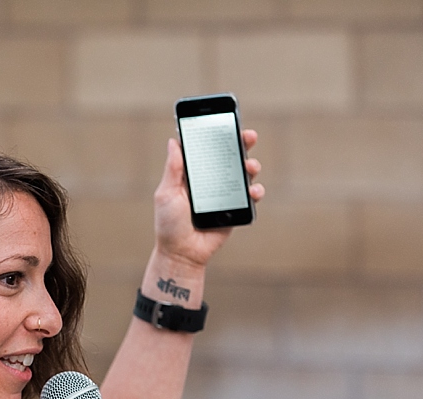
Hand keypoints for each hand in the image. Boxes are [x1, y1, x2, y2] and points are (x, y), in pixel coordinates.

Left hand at [152, 129, 264, 270]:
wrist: (182, 253)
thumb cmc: (169, 224)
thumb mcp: (166, 194)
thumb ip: (173, 169)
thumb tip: (173, 141)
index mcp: (193, 174)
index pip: (208, 149)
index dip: (217, 135)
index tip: (226, 121)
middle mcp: (211, 181)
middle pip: (230, 157)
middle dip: (241, 143)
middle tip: (248, 136)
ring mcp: (224, 194)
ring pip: (243, 174)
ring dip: (251, 166)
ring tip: (250, 167)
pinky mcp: (234, 209)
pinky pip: (250, 196)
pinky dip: (255, 191)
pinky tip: (252, 191)